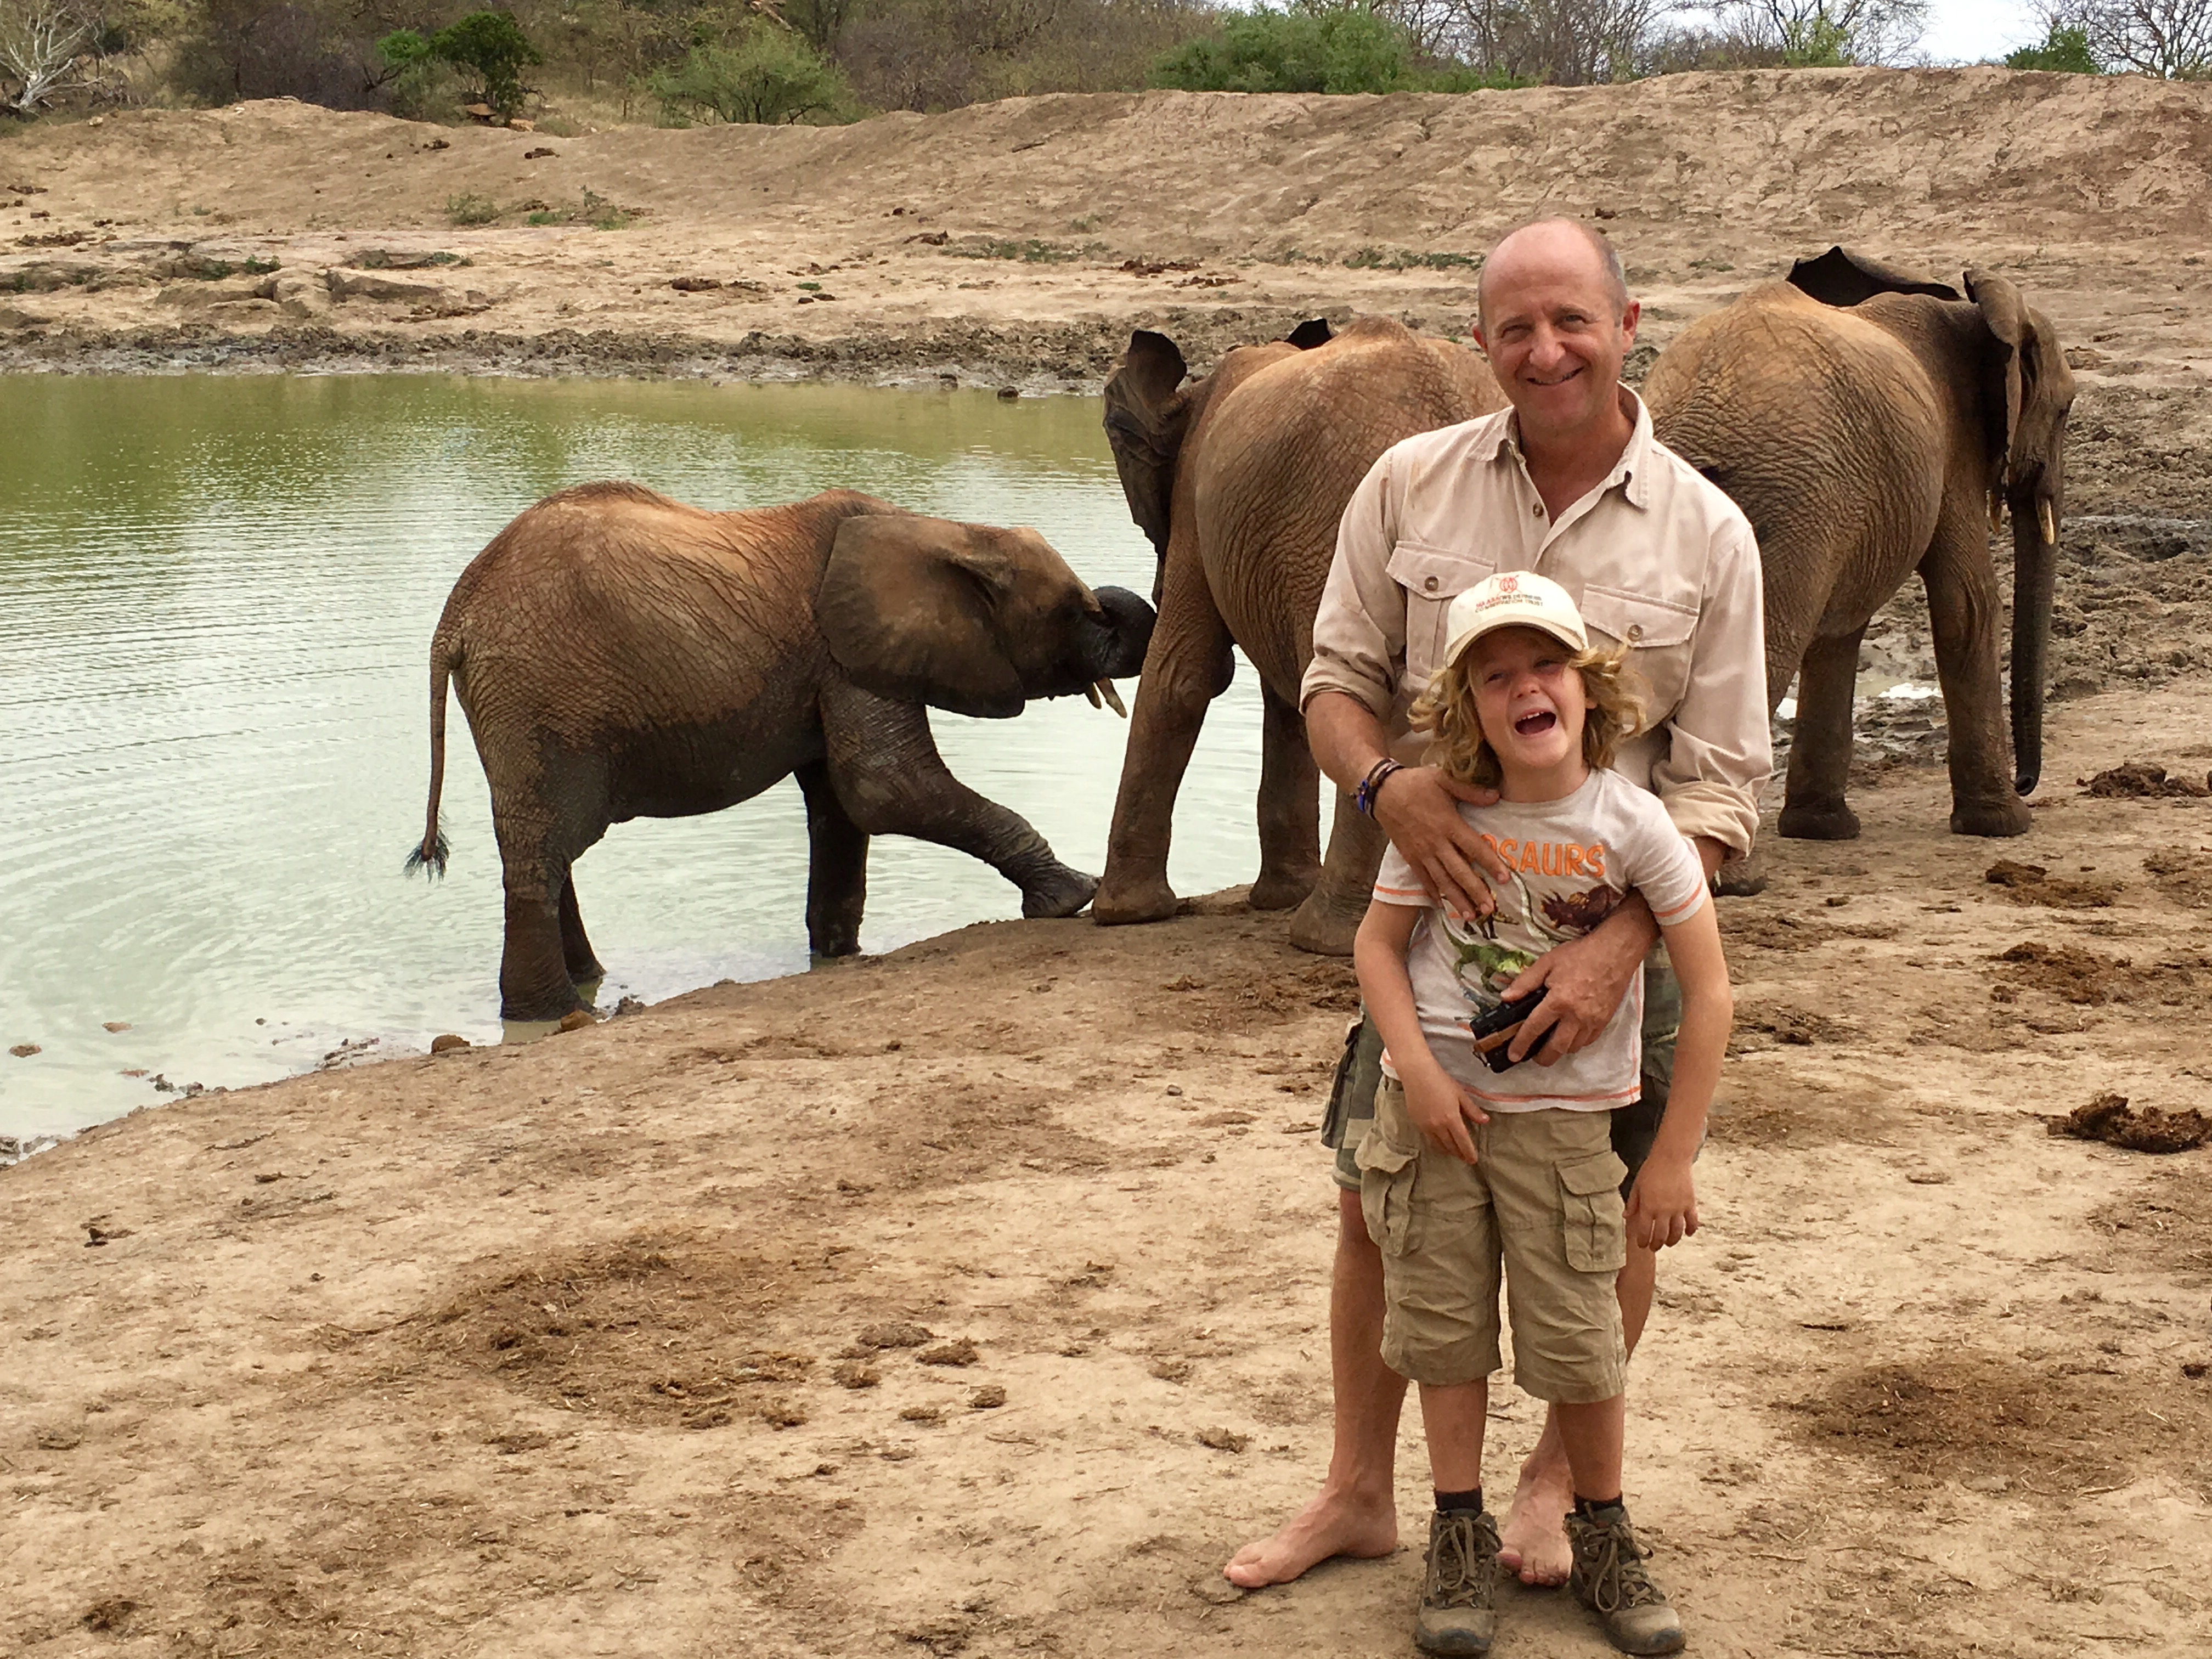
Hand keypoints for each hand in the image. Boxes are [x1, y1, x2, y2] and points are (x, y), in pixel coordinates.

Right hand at [1372, 766, 1509, 921]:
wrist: (1382, 791)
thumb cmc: (1415, 783)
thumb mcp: (1443, 778)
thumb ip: (1470, 790)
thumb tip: (1496, 796)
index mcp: (1448, 823)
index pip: (1474, 847)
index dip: (1490, 863)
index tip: (1505, 879)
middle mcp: (1435, 842)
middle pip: (1459, 871)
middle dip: (1475, 891)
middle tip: (1490, 909)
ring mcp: (1421, 852)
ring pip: (1442, 881)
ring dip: (1457, 899)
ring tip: (1471, 916)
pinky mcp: (1409, 857)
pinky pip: (1423, 879)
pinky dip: (1433, 893)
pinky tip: (1443, 906)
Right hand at [1401, 1066, 1489, 1164]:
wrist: (1417, 1074)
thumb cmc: (1440, 1080)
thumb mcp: (1460, 1094)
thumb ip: (1472, 1110)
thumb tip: (1485, 1120)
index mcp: (1451, 1118)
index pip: (1462, 1141)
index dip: (1469, 1152)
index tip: (1473, 1160)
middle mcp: (1438, 1126)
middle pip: (1450, 1146)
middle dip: (1459, 1153)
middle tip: (1465, 1158)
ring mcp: (1425, 1125)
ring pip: (1438, 1145)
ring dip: (1447, 1150)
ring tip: (1453, 1152)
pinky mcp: (1416, 1122)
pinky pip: (1428, 1138)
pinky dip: (1436, 1143)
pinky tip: (1440, 1141)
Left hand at [1502, 914, 1650, 1063]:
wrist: (1616, 953)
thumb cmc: (1581, 955)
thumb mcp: (1547, 962)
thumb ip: (1525, 982)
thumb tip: (1506, 997)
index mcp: (1558, 1001)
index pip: (1534, 1029)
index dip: (1521, 1044)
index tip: (1513, 1055)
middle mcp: (1576, 1016)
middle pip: (1556, 1049)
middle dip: (1542, 1057)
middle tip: (1532, 1055)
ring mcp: (1592, 1021)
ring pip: (1573, 1048)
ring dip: (1559, 1050)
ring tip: (1550, 1043)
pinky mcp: (1605, 1022)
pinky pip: (1588, 1041)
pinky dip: (1576, 1043)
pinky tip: (1569, 1035)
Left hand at [1625, 1155, 1698, 1249]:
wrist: (1671, 1157)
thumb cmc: (1652, 1170)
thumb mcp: (1637, 1185)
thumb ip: (1632, 1203)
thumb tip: (1626, 1216)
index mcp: (1648, 1206)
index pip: (1645, 1231)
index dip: (1643, 1241)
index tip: (1642, 1245)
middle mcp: (1664, 1210)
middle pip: (1661, 1235)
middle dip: (1656, 1244)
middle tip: (1654, 1247)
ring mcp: (1678, 1208)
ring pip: (1677, 1232)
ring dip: (1672, 1241)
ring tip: (1669, 1243)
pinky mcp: (1690, 1203)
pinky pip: (1692, 1221)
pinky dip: (1691, 1230)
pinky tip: (1688, 1234)